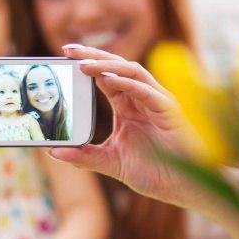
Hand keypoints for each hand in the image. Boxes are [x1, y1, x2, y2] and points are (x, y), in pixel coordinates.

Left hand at [50, 44, 192, 205]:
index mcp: (128, 106)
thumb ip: (85, 156)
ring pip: (132, 72)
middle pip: (116, 66)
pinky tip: (107, 80)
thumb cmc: (156, 173)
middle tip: (68, 50)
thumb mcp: (112, 163)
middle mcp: (142, 98)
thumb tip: (53, 151)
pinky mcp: (169, 110)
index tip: (63, 57)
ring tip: (83, 65)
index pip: (104, 76)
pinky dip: (127, 83)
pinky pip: (147, 91)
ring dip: (107, 65)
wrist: (185, 188)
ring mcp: (157, 101)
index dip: (85, 64)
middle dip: (93, 55)